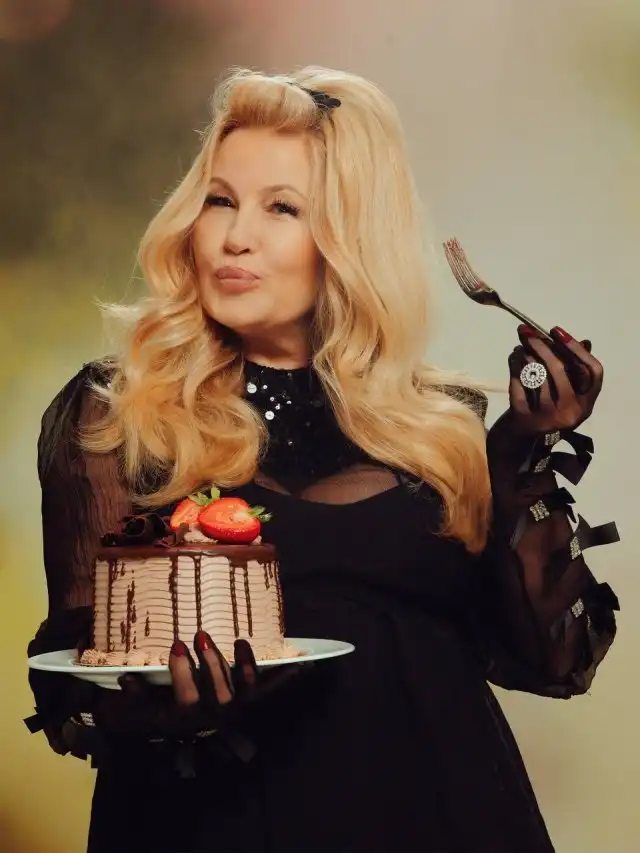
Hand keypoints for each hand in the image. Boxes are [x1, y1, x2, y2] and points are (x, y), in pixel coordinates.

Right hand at [88, 634, 300, 741]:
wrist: (159, 726)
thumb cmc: (142, 710)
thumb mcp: (131, 705)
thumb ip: (133, 694)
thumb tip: (126, 678)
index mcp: (182, 719)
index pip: (187, 700)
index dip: (184, 674)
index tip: (176, 645)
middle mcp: (210, 719)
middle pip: (218, 697)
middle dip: (211, 665)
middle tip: (201, 634)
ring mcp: (231, 711)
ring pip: (243, 694)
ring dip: (242, 667)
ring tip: (238, 641)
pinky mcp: (246, 702)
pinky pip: (265, 691)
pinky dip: (284, 678)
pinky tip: (303, 663)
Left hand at [507, 325, 602, 435]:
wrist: (523, 436)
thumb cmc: (548, 407)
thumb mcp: (566, 391)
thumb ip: (575, 367)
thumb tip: (585, 342)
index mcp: (586, 404)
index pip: (592, 371)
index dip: (576, 349)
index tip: (556, 331)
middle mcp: (571, 412)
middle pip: (560, 370)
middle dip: (542, 346)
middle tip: (528, 331)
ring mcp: (547, 417)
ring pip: (536, 375)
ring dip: (526, 355)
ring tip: (521, 345)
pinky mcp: (525, 418)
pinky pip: (518, 384)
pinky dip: (514, 367)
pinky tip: (513, 357)